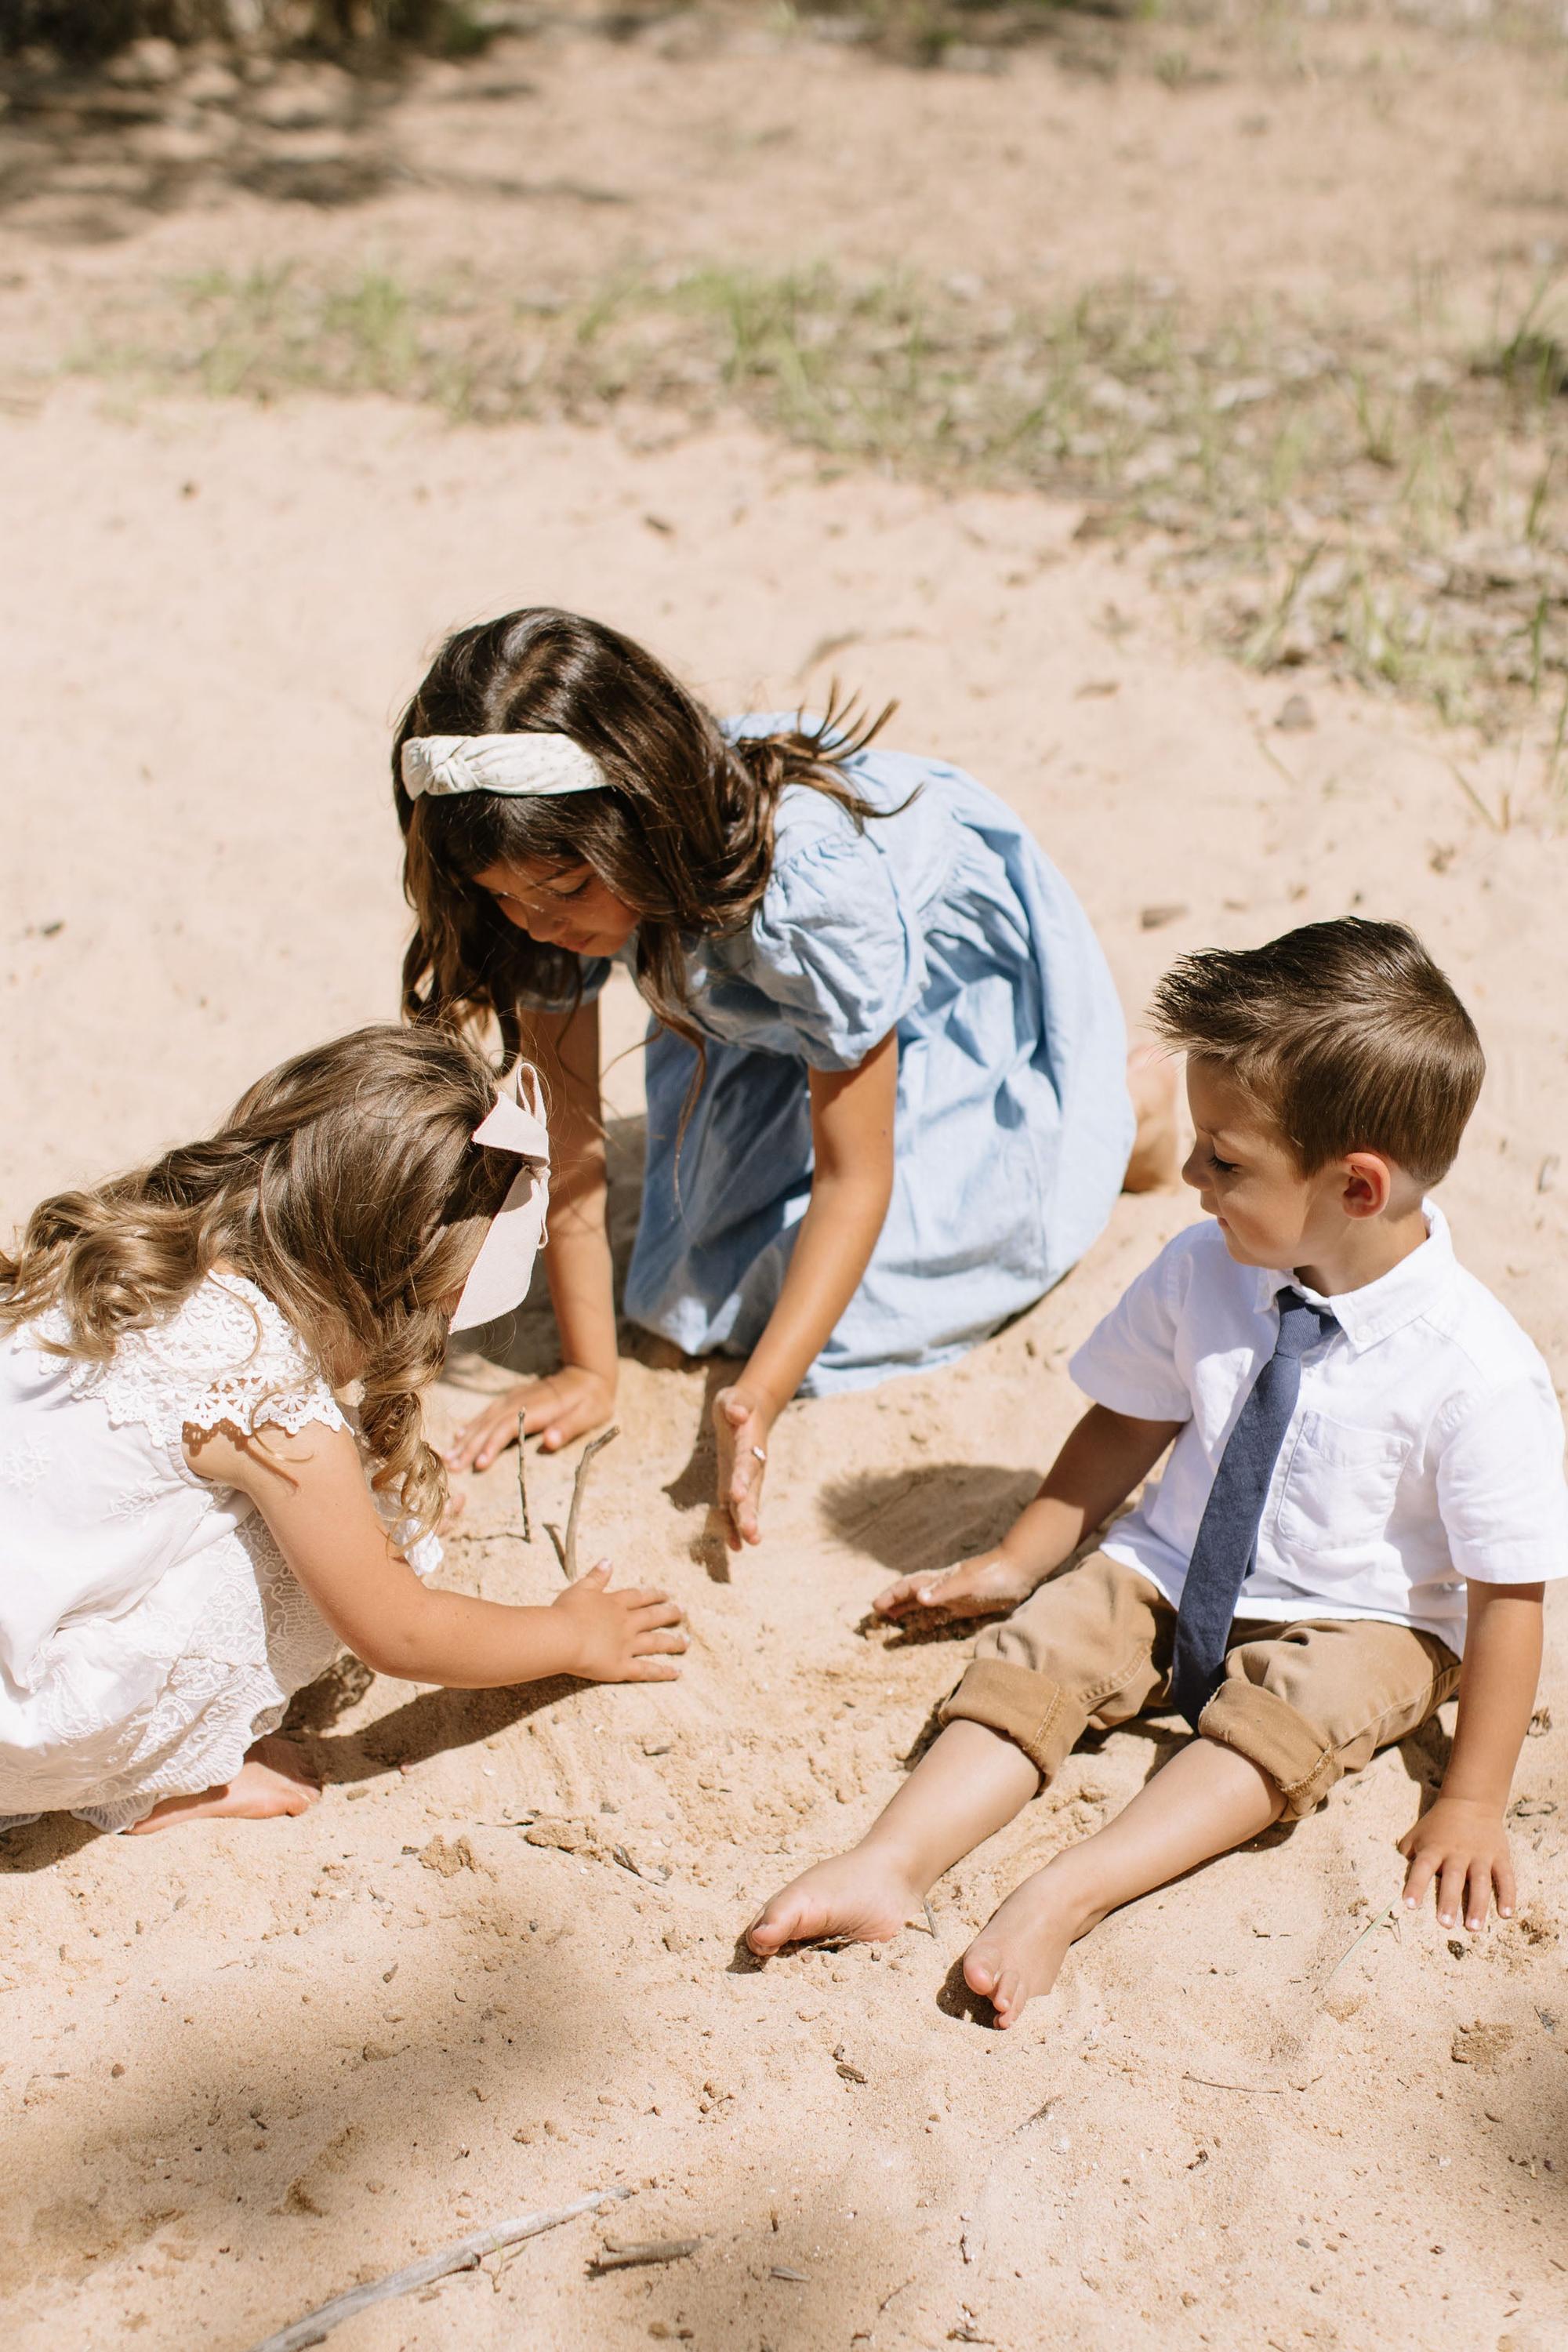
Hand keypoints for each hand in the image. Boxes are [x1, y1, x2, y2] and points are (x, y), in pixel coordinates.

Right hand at [445, 1366, 615, 1471]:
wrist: (588, 1372)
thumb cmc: (591, 1399)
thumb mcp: (589, 1415)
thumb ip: (568, 1428)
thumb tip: (550, 1442)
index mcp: (537, 1409)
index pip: (507, 1429)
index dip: (492, 1446)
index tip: (478, 1465)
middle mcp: (520, 1402)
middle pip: (489, 1426)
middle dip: (469, 1447)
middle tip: (451, 1467)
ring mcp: (514, 1399)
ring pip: (484, 1419)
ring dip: (466, 1438)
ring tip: (449, 1457)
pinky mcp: (513, 1399)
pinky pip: (487, 1413)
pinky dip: (473, 1424)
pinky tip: (461, 1434)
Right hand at [550, 1563, 687, 1681]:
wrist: (562, 1637)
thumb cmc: (566, 1612)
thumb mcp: (580, 1588)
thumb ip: (596, 1576)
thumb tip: (608, 1561)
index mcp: (615, 1604)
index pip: (639, 1596)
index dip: (654, 1594)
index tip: (668, 1594)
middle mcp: (626, 1623)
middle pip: (653, 1617)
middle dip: (669, 1614)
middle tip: (683, 1612)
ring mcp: (627, 1645)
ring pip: (655, 1643)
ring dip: (673, 1642)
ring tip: (687, 1642)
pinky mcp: (622, 1667)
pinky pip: (646, 1670)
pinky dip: (663, 1672)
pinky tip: (677, 1672)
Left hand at [713, 1384, 774, 1550]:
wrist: (747, 1411)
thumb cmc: (738, 1404)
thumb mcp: (734, 1398)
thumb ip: (736, 1405)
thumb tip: (739, 1414)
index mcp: (750, 1444)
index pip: (746, 1463)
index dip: (743, 1479)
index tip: (738, 1494)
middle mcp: (751, 1466)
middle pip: (752, 1491)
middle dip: (750, 1513)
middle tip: (751, 1534)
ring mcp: (744, 1479)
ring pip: (746, 1504)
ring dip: (745, 1523)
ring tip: (749, 1543)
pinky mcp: (733, 1485)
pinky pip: (733, 1508)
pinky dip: (733, 1526)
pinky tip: (734, 1547)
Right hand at [874, 1546, 1041, 1623]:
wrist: (1021, 1570)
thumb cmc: (994, 1574)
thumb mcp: (968, 1583)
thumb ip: (945, 1590)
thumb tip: (920, 1599)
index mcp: (940, 1580)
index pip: (909, 1588)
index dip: (892, 1596)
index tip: (875, 1607)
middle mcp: (943, 1588)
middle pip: (913, 1596)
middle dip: (894, 1604)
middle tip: (876, 1615)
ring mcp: (955, 1597)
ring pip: (925, 1605)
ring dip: (908, 1611)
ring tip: (892, 1619)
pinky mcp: (968, 1606)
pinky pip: (942, 1614)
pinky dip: (930, 1620)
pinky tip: (926, 1625)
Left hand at [1397, 1796, 1516, 1930]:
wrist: (1470, 1802)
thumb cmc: (1438, 1825)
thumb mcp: (1418, 1834)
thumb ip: (1407, 1854)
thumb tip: (1391, 1876)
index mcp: (1434, 1848)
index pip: (1422, 1867)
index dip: (1415, 1885)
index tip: (1409, 1905)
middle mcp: (1458, 1852)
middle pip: (1453, 1878)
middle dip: (1449, 1901)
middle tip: (1445, 1925)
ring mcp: (1481, 1854)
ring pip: (1481, 1881)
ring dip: (1478, 1905)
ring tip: (1474, 1927)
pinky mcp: (1500, 1856)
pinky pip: (1505, 1877)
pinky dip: (1507, 1895)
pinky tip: (1506, 1915)